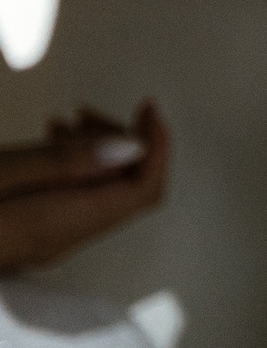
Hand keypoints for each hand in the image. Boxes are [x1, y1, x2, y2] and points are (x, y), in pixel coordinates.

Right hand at [0, 102, 169, 271]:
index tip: (147, 105)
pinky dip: (71, 165)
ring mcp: (44, 242)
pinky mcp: (26, 234)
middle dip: (122, 142)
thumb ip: (63, 163)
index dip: (158, 145)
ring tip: (62, 121)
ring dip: (94, 150)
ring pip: (98, 192)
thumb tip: (131, 147)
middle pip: (126, 190)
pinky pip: (70, 199)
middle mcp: (61, 240)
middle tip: (82, 111)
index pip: (144, 190)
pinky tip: (46, 140)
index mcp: (61, 226)